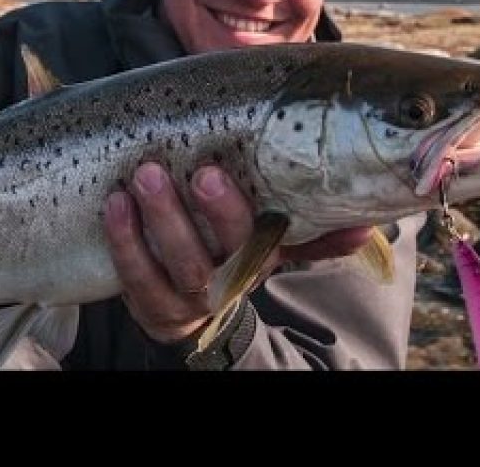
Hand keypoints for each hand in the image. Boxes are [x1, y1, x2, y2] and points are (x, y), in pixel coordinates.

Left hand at [103, 162, 372, 344]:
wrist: (188, 306)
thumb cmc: (230, 246)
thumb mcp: (271, 234)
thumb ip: (313, 224)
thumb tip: (366, 223)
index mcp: (264, 254)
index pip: (276, 236)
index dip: (266, 214)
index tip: (233, 173)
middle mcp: (232, 278)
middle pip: (233, 252)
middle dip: (218, 213)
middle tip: (201, 171)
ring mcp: (190, 298)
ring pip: (183, 268)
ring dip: (163, 221)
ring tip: (143, 176)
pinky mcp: (151, 307)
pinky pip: (137, 280)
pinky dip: (125, 243)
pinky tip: (114, 206)